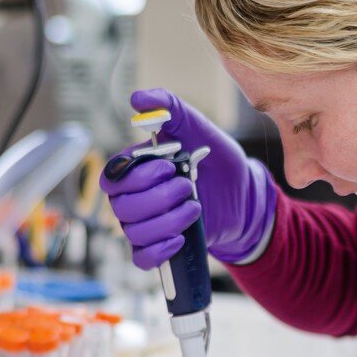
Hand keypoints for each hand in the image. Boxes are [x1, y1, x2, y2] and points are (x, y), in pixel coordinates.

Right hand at [99, 89, 276, 268]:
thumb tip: (138, 99)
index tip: (169, 167)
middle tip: (187, 186)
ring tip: (194, 207)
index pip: (112, 177)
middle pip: (122, 206)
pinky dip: (159, 250)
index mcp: (134, 170)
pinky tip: (180, 237)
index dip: (138, 175)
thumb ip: (169, 108)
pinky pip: (142, 258)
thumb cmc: (215, 159)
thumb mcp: (197, 127)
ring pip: (134, 232)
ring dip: (167, 221)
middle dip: (159, 197)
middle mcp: (132, 198)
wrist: (244, 193)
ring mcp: (144, 224)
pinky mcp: (160, 247)